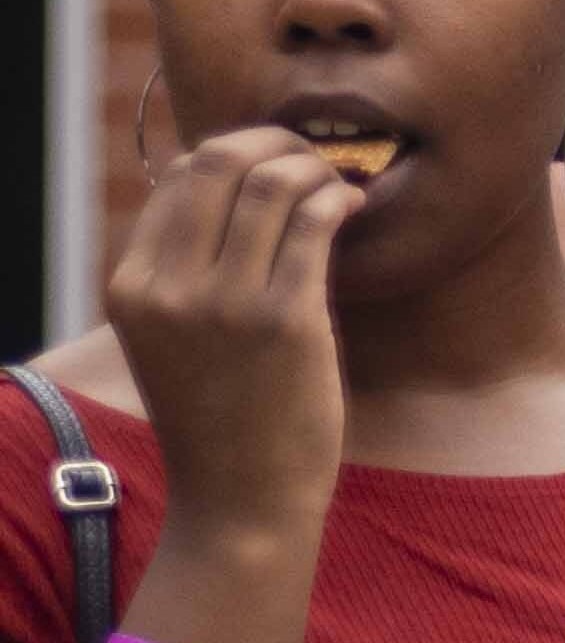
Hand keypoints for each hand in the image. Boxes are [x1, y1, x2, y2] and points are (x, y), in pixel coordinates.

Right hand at [97, 125, 370, 544]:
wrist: (239, 500)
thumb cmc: (219, 417)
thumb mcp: (170, 338)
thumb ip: (184, 272)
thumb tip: (232, 192)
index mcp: (130, 286)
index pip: (176, 180)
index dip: (232, 155)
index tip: (272, 160)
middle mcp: (167, 287)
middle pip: (217, 163)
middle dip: (273, 142)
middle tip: (313, 156)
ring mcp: (224, 302)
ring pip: (270, 183)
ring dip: (315, 167)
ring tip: (340, 182)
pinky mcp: (286, 320)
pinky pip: (314, 224)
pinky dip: (339, 199)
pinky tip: (355, 205)